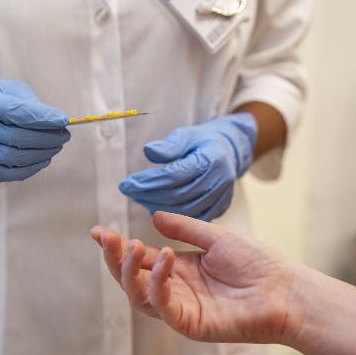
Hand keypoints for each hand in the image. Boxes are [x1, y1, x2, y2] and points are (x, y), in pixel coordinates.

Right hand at [0, 79, 70, 180]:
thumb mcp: (10, 89)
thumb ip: (31, 104)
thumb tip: (58, 121)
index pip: (11, 110)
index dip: (40, 117)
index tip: (63, 120)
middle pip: (12, 137)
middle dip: (45, 138)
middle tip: (64, 136)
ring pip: (9, 157)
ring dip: (39, 155)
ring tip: (55, 147)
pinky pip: (2, 173)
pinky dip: (27, 170)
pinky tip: (43, 161)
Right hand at [90, 212, 304, 344]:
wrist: (285, 289)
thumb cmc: (257, 263)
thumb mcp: (216, 238)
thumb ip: (185, 229)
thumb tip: (154, 216)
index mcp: (178, 270)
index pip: (139, 259)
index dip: (117, 247)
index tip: (99, 231)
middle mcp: (175, 290)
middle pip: (131, 280)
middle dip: (115, 259)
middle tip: (106, 238)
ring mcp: (181, 309)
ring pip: (139, 296)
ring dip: (131, 271)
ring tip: (134, 246)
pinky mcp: (191, 324)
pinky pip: (164, 308)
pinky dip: (158, 284)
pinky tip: (164, 259)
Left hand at [119, 113, 256, 220]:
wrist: (228, 153)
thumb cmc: (202, 142)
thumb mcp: (187, 135)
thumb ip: (169, 145)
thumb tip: (149, 151)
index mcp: (211, 160)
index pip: (174, 175)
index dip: (148, 181)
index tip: (126, 184)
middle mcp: (218, 181)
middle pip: (178, 195)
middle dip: (149, 195)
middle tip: (130, 192)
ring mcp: (220, 198)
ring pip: (185, 211)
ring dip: (158, 208)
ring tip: (141, 199)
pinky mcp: (219, 209)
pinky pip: (192, 219)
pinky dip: (173, 218)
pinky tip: (157, 210)